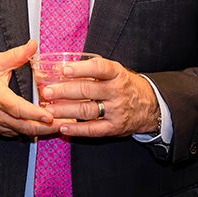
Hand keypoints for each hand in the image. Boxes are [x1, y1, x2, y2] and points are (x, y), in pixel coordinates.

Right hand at [0, 40, 56, 137]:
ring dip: (43, 131)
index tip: (49, 116)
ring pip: (23, 133)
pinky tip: (47, 128)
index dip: (34, 114)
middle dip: (45, 127)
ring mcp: (0, 124)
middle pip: (24, 126)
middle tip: (63, 124)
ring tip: (61, 127)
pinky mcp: (3, 130)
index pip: (17, 109)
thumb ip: (16, 55)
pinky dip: (34, 132)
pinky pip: (20, 134)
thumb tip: (33, 45)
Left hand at [41, 56, 161, 138]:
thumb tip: (61, 67)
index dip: (81, 69)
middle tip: (47, 91)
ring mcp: (116, 111)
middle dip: (65, 91)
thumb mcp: (115, 72)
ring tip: (49, 109)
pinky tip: (63, 127)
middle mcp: (117, 92)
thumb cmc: (124, 85)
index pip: (99, 68)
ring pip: (87, 110)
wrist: (150, 106)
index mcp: (117, 74)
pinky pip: (93, 129)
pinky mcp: (114, 128)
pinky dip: (77, 129)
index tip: (64, 69)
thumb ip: (93, 69)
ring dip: (65, 110)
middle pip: (88, 90)